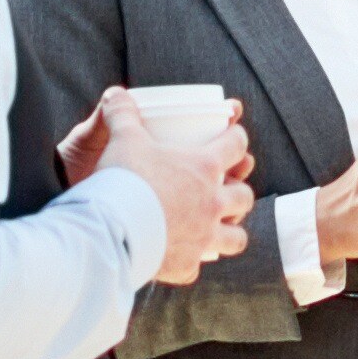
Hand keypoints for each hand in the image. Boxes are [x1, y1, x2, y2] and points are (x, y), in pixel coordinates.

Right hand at [84, 89, 254, 286]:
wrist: (113, 229)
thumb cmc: (124, 178)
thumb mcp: (123, 138)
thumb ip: (122, 113)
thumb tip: (115, 92)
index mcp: (204, 168)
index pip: (236, 146)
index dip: (237, 138)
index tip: (232, 137)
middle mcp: (212, 203)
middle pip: (244, 197)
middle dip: (239, 191)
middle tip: (225, 188)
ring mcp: (204, 237)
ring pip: (237, 238)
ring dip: (231, 232)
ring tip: (218, 229)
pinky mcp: (187, 265)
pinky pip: (197, 267)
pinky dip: (190, 262)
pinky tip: (180, 258)